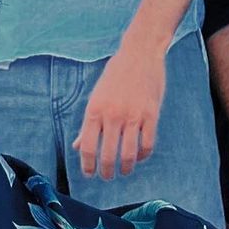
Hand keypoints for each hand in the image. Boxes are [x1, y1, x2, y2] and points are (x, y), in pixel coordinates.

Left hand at [73, 43, 165, 179]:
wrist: (140, 52)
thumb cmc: (116, 75)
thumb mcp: (97, 97)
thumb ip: (88, 123)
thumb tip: (77, 147)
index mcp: (95, 110)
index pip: (86, 147)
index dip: (87, 166)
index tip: (90, 174)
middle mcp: (112, 114)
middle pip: (107, 156)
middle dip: (106, 172)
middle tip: (107, 176)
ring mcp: (133, 115)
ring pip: (129, 155)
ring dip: (126, 168)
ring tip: (125, 170)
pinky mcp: (152, 113)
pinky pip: (148, 144)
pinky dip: (143, 155)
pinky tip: (140, 155)